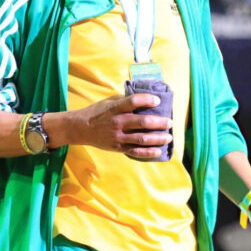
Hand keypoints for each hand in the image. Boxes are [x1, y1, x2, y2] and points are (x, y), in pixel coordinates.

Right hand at [57, 95, 172, 158]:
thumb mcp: (108, 101)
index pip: (134, 101)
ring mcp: (119, 136)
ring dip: (158, 138)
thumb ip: (124, 100)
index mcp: (116, 108)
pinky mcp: (118, 147)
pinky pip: (136, 151)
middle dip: (160, 122)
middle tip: (169, 122)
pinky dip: (148, 152)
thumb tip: (142, 98)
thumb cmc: (97, 112)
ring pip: (142, 138)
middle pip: (143, 122)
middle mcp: (118, 122)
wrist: (81, 128)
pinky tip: (158, 151)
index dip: (147, 100)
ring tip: (168, 136)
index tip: (158, 101)